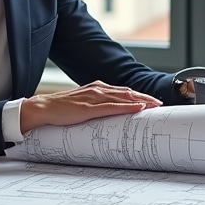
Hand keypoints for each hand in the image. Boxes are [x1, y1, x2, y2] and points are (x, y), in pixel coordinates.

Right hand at [20, 81, 161, 132]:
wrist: (43, 109)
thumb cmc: (62, 109)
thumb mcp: (84, 105)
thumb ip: (98, 106)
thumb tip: (111, 115)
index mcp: (98, 88)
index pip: (124, 91)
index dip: (141, 96)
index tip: (154, 102)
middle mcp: (98, 89)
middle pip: (128, 93)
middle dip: (146, 98)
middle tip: (161, 104)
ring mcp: (94, 97)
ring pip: (123, 98)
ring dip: (141, 101)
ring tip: (155, 106)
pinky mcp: (89, 107)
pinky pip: (112, 106)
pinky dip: (127, 107)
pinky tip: (138, 108)